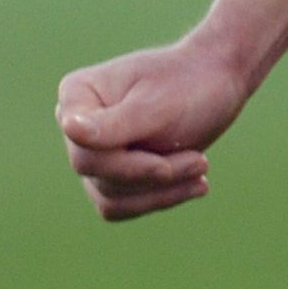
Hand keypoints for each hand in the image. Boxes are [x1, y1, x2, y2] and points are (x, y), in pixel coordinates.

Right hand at [57, 33, 256, 220]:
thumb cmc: (190, 84)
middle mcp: (76, 125)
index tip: (171, 163)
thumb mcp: (158, 105)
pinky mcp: (113, 173)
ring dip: (162, 190)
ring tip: (202, 167)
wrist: (219, 82)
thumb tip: (68, 127)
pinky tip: (195, 185)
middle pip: (96, 173)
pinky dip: (160, 199)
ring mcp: (93, 151)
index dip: (127, 164)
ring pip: (110, 197)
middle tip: (201, 162)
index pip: (84, 149)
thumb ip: (115, 123)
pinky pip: (122, 206)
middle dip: (154, 173)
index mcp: (76, 95)